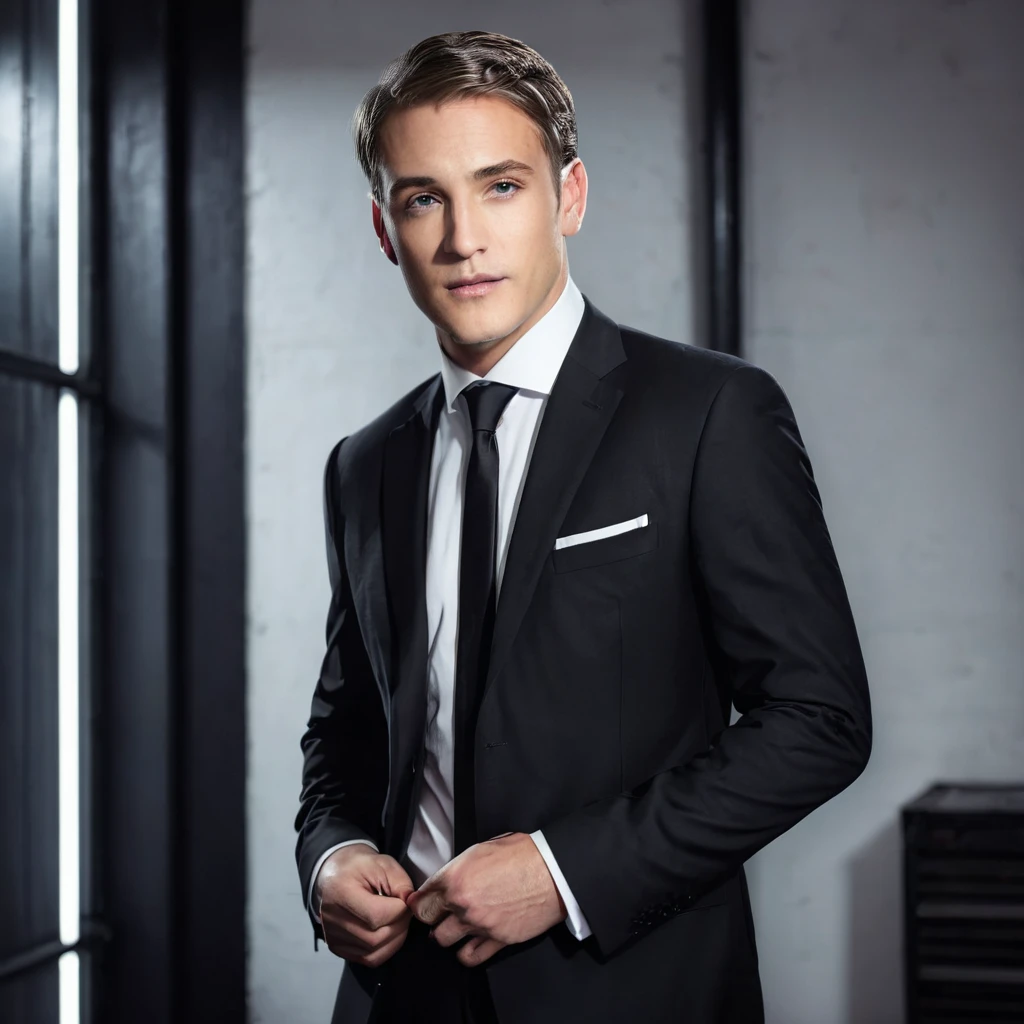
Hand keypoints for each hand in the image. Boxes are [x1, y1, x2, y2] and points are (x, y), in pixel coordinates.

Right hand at [317, 843, 414, 967]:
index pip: (377, 915)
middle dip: (400, 926)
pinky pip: (368, 959)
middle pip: (375, 938)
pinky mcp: (337, 947)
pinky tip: (388, 932)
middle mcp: (331, 919)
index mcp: (341, 892)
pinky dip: (385, 949)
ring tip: (397, 920)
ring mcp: (332, 936)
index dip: (400, 910)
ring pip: (373, 953)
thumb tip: (412, 906)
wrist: (336, 873)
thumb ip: (401, 883)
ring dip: (395, 939)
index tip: (406, 900)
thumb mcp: (384, 864)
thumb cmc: (361, 867)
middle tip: (405, 912)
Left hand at [406, 832, 567, 967]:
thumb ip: (459, 867)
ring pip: (443, 940)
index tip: (422, 901)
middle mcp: (462, 902)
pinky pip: (469, 957)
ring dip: (447, 934)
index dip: (421, 899)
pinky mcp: (497, 940)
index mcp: (456, 875)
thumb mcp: (483, 848)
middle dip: (431, 916)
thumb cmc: (523, 854)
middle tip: (439, 913)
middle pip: (428, 920)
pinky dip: (466, 952)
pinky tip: (471, 943)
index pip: (422, 897)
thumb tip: (446, 878)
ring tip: (456, 927)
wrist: (553, 871)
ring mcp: (478, 924)